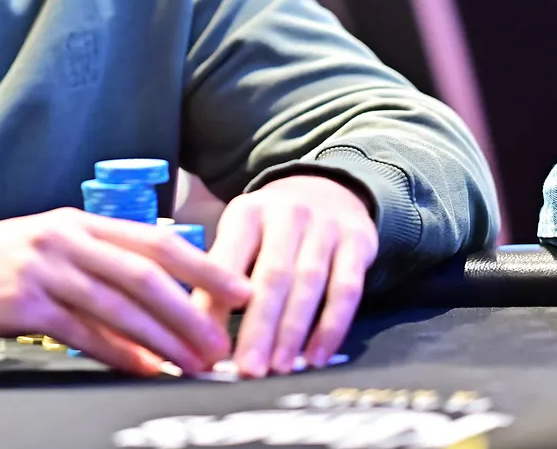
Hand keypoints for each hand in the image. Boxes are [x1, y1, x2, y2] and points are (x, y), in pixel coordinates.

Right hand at [0, 208, 252, 375]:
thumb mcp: (43, 247)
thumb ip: (94, 259)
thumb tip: (154, 290)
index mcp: (76, 220)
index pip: (154, 239)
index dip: (203, 264)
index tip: (239, 289)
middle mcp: (65, 238)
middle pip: (148, 271)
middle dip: (194, 309)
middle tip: (225, 341)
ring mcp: (44, 269)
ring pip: (122, 304)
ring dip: (167, 338)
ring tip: (197, 362)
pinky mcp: (23, 304)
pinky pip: (85, 333)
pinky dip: (122, 354)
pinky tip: (147, 369)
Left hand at [190, 174, 377, 377]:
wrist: (329, 190)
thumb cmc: (273, 226)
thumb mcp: (241, 235)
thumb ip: (220, 275)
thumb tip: (198, 329)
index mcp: (248, 212)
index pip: (229, 258)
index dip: (217, 300)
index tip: (206, 341)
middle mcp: (288, 214)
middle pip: (273, 275)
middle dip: (260, 326)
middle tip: (248, 367)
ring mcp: (326, 228)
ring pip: (310, 284)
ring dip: (293, 331)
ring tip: (278, 367)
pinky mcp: (358, 244)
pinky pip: (347, 290)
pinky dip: (332, 327)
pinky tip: (316, 356)